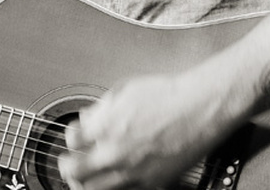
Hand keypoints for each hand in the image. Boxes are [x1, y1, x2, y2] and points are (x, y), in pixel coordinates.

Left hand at [57, 71, 234, 189]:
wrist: (200, 107)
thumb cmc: (168, 94)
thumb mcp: (125, 90)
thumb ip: (101, 108)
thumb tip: (88, 118)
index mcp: (106, 126)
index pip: (71, 140)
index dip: (70, 138)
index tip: (75, 137)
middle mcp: (116, 152)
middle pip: (75, 171)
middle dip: (68, 167)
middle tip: (68, 164)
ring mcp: (134, 171)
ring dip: (86, 183)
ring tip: (85, 179)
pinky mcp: (154, 183)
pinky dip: (115, 188)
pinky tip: (115, 181)